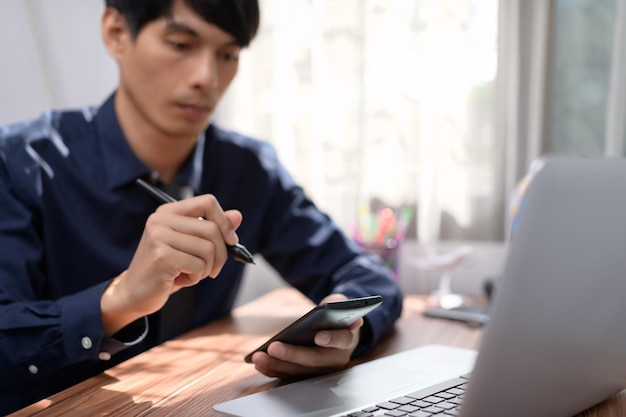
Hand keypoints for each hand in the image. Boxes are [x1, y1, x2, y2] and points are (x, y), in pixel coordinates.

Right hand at [101, 194, 241, 335]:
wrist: (136, 293)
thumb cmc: (167, 268)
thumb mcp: (192, 246)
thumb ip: (213, 228)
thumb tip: (237, 215)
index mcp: (168, 211)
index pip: (207, 202)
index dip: (224, 222)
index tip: (231, 241)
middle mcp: (161, 220)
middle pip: (212, 229)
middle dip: (221, 254)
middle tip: (211, 269)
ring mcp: (159, 236)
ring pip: (208, 249)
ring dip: (206, 268)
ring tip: (190, 273)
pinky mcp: (162, 256)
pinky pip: (199, 265)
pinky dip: (196, 278)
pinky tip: (180, 279)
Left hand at [250, 294, 362, 377]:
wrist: (338, 334)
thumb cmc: (337, 319)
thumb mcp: (340, 306)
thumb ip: (338, 304)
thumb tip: (332, 306)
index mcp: (347, 340)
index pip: (342, 340)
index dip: (331, 338)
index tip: (319, 336)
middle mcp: (335, 359)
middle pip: (314, 359)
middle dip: (293, 354)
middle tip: (274, 347)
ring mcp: (321, 369)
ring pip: (299, 370)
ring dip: (277, 364)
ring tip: (259, 356)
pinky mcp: (307, 374)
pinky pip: (289, 375)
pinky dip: (273, 370)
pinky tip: (260, 362)